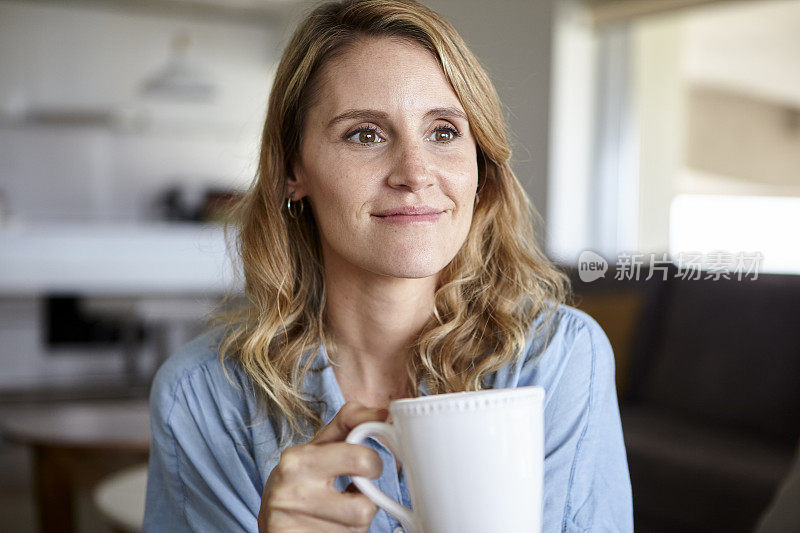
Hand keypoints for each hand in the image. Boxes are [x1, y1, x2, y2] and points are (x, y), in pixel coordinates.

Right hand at [258, 402, 388, 531]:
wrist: (270, 522)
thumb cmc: (300, 480)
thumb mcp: (318, 446)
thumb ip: (349, 424)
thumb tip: (382, 413)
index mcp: (297, 460)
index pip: (360, 458)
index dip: (373, 463)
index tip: (368, 465)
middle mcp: (294, 494)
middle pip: (364, 507)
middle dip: (368, 498)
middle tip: (357, 491)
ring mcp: (298, 526)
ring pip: (359, 527)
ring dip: (357, 520)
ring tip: (338, 511)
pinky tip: (331, 525)